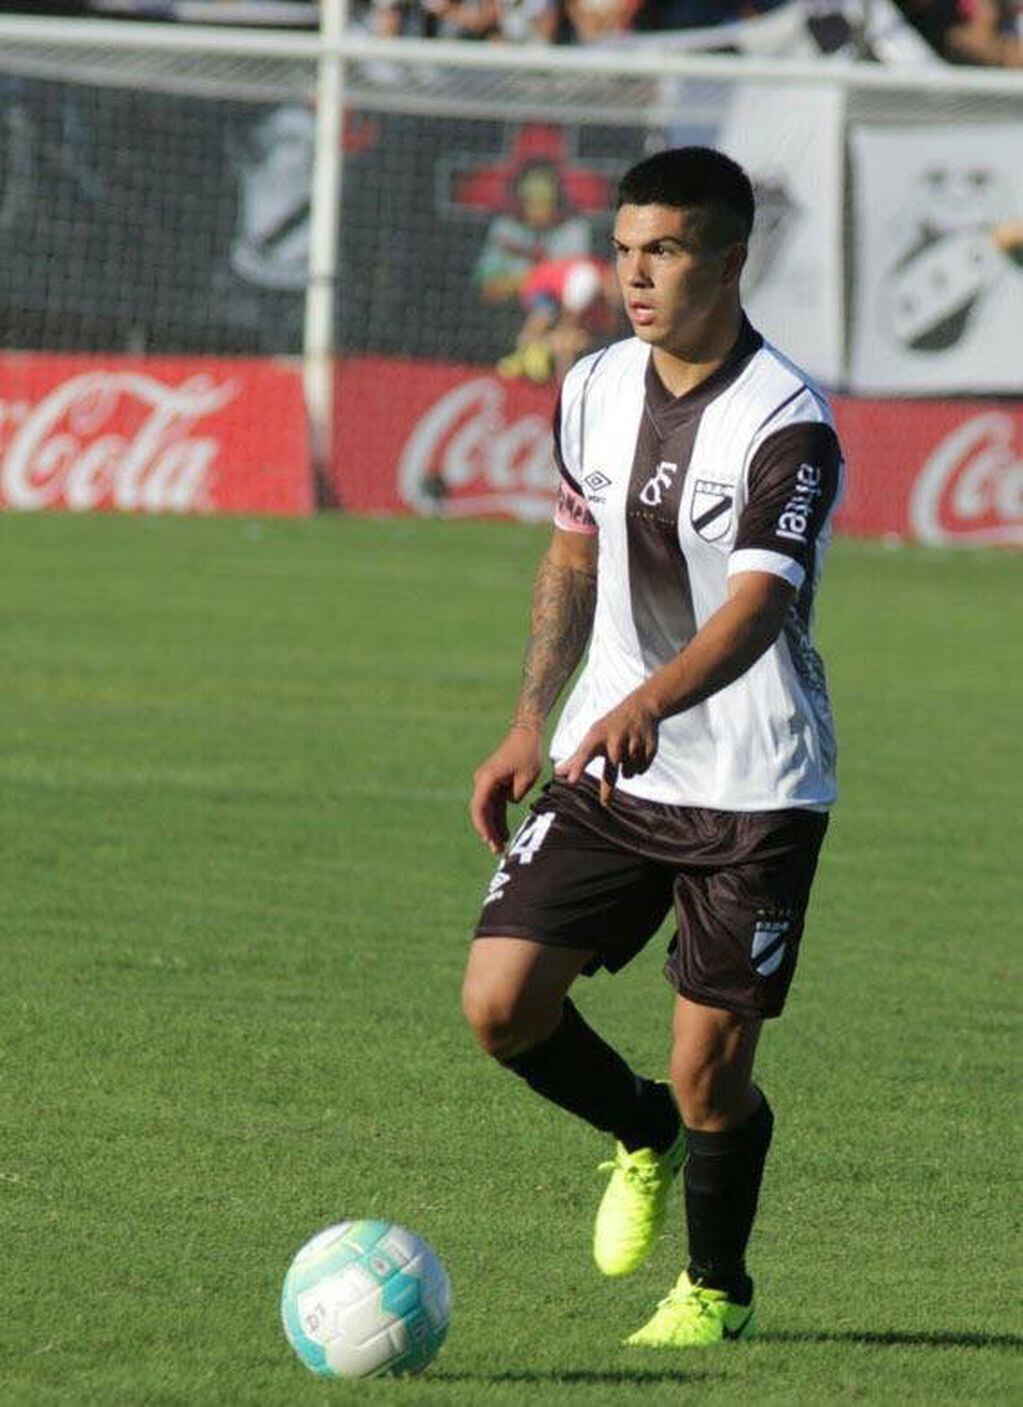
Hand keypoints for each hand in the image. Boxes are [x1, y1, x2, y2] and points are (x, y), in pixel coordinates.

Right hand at [470, 726, 543, 854]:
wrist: (526, 734)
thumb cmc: (527, 753)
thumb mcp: (527, 777)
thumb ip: (516, 794)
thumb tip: (510, 803)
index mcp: (487, 779)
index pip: (480, 808)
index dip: (483, 827)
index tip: (490, 841)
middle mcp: (482, 781)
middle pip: (481, 812)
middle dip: (488, 832)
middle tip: (497, 850)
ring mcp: (487, 782)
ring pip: (488, 810)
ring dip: (494, 827)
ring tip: (502, 847)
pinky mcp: (494, 784)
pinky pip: (494, 805)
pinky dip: (498, 818)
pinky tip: (504, 834)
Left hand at [554, 694, 658, 804]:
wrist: (640, 707)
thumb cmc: (609, 727)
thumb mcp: (593, 738)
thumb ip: (577, 758)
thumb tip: (557, 773)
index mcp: (597, 736)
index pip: (584, 753)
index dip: (578, 767)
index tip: (571, 781)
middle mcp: (615, 738)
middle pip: (613, 769)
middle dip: (609, 788)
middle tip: (605, 803)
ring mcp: (634, 741)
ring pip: (629, 773)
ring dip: (627, 771)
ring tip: (626, 757)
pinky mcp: (649, 746)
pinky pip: (641, 770)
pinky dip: (639, 767)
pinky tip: (639, 753)